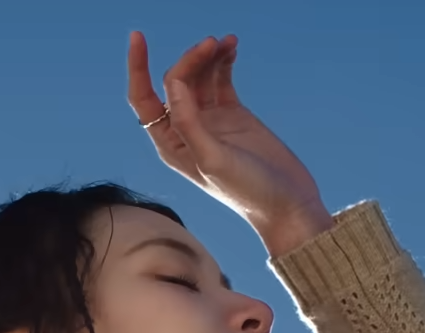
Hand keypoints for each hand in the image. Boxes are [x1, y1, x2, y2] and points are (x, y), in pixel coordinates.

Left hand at [127, 32, 334, 255]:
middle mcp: (186, 130)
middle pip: (175, 82)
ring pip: (199, 77)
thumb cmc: (247, 192)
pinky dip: (224, 62)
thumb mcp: (213, 160)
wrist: (286, 204)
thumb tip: (174, 85)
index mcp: (171, 144)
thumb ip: (189, 124)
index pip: (143, 98)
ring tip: (224, 42)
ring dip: (207, 57)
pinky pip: (221, 80)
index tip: (139, 36)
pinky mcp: (233, 114)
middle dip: (189, 60)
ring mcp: (210, 121)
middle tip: (211, 44)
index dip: (138, 67)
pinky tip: (232, 48)